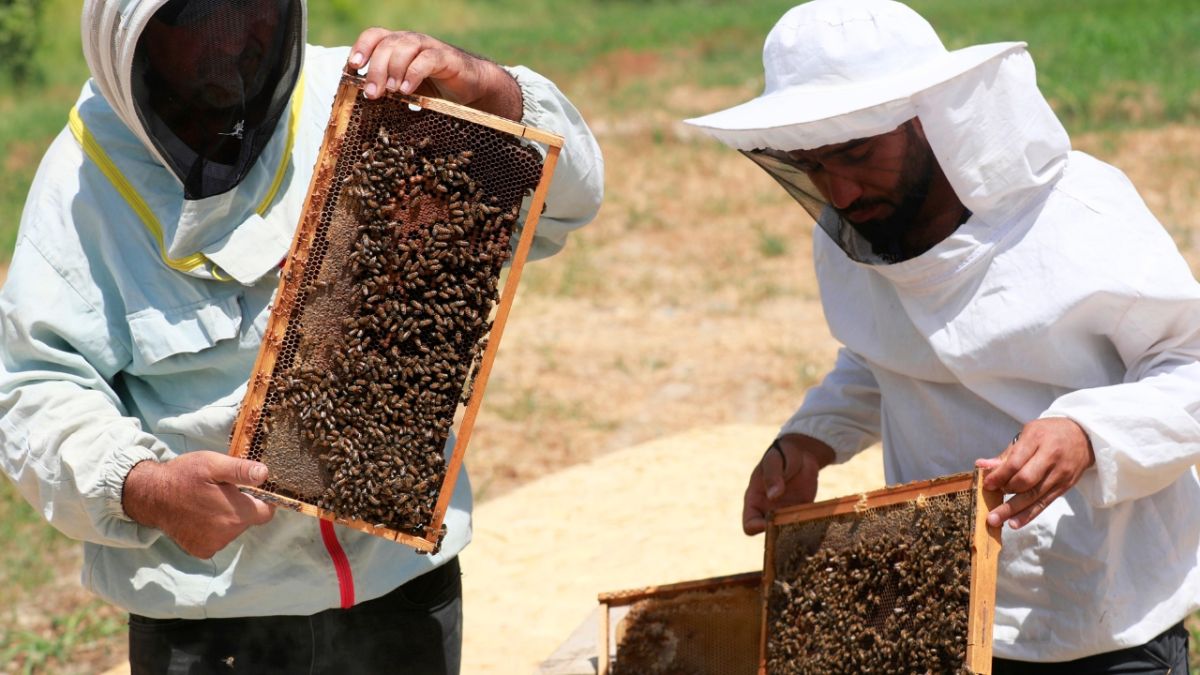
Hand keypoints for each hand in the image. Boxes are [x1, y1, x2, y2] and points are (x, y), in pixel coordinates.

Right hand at [123, 451, 275, 558]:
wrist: (150, 495)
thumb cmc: (184, 476)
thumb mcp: (213, 464)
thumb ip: (241, 470)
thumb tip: (265, 474)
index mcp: (237, 514)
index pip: (266, 512)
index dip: (261, 500)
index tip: (248, 490)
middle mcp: (228, 534)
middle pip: (248, 521)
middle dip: (240, 507)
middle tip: (221, 492)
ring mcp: (213, 545)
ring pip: (233, 530)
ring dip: (226, 518)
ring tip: (207, 502)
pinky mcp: (200, 551)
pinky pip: (217, 539)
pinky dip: (212, 529)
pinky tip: (199, 516)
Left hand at [348, 30, 522, 120]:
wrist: (470, 87)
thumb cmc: (433, 89)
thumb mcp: (403, 89)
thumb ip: (385, 88)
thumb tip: (359, 98)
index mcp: (397, 45)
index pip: (374, 35)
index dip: (361, 47)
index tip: (353, 67)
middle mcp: (411, 41)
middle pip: (386, 44)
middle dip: (375, 69)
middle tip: (372, 94)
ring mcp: (429, 47)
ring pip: (405, 47)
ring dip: (393, 69)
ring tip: (392, 91)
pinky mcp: (446, 58)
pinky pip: (427, 59)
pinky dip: (414, 74)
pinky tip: (408, 90)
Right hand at [743, 434, 835, 534]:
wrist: (801, 453)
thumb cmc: (781, 455)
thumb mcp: (775, 460)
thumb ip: (772, 475)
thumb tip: (773, 495)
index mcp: (755, 500)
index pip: (749, 524)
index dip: (756, 527)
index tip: (769, 522)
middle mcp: (769, 511)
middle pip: (769, 533)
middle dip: (779, 534)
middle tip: (790, 523)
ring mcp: (786, 513)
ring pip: (788, 532)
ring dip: (796, 532)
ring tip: (805, 521)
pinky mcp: (803, 512)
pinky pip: (805, 524)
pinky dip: (811, 525)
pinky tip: (817, 519)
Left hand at [975, 418, 1094, 529]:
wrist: (1083, 437)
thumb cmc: (1049, 434)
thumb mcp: (1027, 434)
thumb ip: (1006, 454)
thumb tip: (981, 466)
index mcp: (1037, 439)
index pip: (1015, 462)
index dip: (999, 476)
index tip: (986, 485)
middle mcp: (1051, 457)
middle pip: (1026, 480)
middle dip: (1005, 492)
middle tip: (989, 500)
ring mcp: (1060, 474)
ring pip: (1034, 495)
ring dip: (1013, 509)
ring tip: (995, 520)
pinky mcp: (1064, 487)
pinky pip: (1044, 503)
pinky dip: (1028, 514)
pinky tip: (1014, 523)